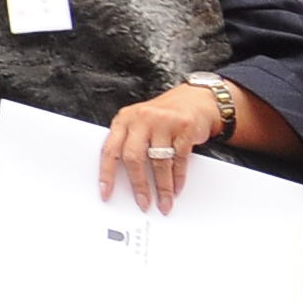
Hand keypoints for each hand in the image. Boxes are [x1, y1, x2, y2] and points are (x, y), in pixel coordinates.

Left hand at [100, 85, 226, 212]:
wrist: (196, 100)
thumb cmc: (163, 117)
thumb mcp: (140, 124)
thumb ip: (130, 144)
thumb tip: (124, 181)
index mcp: (124, 120)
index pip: (109, 149)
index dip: (106, 174)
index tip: (106, 193)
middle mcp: (141, 119)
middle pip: (133, 157)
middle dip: (138, 185)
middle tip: (142, 203)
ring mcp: (163, 122)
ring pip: (158, 162)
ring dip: (162, 187)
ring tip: (164, 203)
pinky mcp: (184, 128)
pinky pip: (179, 160)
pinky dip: (178, 178)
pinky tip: (176, 189)